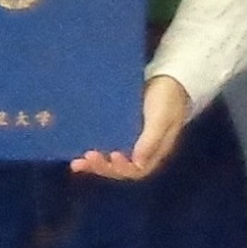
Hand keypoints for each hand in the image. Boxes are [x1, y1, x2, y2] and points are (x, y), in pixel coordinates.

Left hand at [71, 76, 193, 180]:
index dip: (123, 167)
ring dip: (94, 164)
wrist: (169, 77)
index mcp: (155, 151)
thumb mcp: (162, 117)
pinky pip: (105, 146)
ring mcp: (130, 142)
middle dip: (103, 167)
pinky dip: (92, 152)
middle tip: (88, 157)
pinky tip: (78, 152)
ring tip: (77, 162)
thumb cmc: (168, 97)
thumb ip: (151, 140)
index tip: (112, 155)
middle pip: (121, 169)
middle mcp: (142, 151)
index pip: (137, 170)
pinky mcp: (120, 131)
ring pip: (111, 161)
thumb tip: (137, 163)